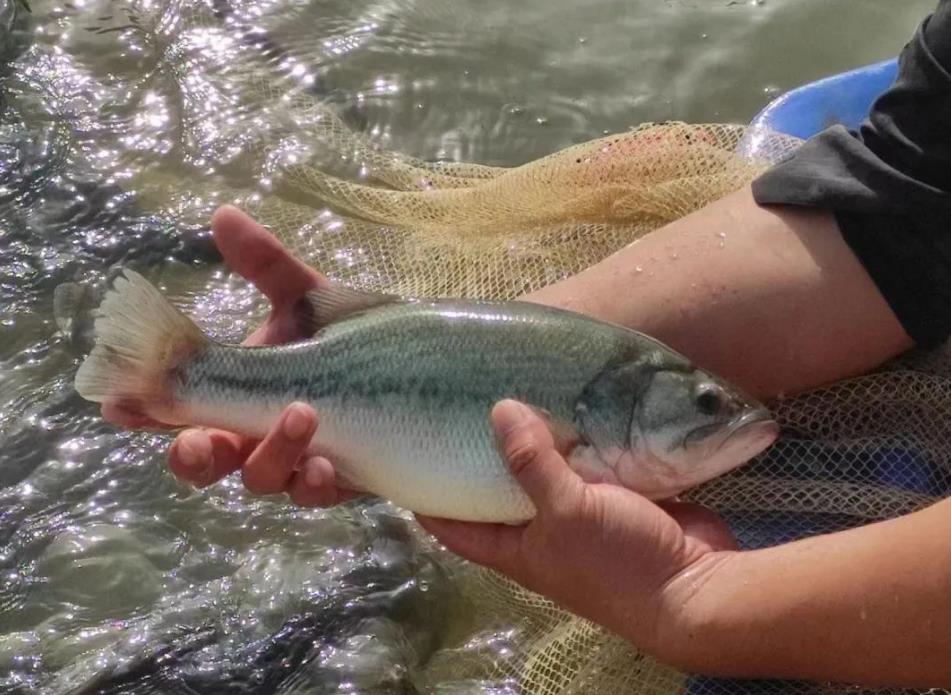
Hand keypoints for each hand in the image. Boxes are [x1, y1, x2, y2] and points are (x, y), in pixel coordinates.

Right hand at [102, 206, 355, 505]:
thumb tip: (224, 214)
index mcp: (237, 393)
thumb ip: (265, 265)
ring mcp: (295, 462)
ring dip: (274, 452)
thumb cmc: (347, 336)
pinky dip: (315, 481)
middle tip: (197, 441)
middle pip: (207, 463)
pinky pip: (316, 493)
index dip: (147, 412)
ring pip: (264, 479)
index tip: (120, 405)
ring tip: (302, 414)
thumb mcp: (306, 299)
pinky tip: (326, 464)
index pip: (181, 408)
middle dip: (195, 455)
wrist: (414, 371)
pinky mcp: (339, 481)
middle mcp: (256, 434)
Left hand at [416, 399, 738, 659]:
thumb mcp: (568, 511)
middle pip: (495, 492)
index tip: (407, 453)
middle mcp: (538, 534)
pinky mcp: (611, 499)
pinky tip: (567, 405)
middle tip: (460, 404)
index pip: (452, 525)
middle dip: (480, 454)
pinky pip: (583, 465)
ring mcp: (576, 516)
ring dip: (533, 442)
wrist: (696, 585)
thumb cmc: (618, 561)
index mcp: (514, 549)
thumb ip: (532, 463)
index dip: (426, 496)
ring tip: (511, 392)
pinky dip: (575, 440)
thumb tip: (499, 409)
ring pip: (542, 474)